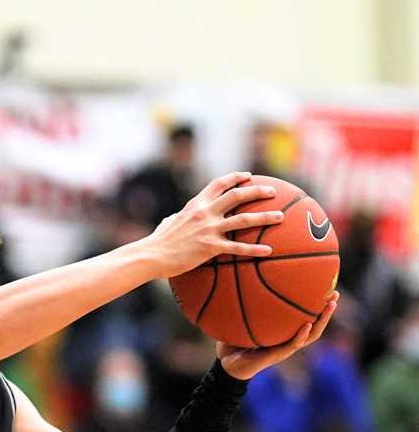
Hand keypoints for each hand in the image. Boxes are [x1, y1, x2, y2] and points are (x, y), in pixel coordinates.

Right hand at [147, 172, 282, 277]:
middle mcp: (205, 213)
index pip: (219, 184)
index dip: (236, 177)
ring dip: (264, 217)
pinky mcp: (210, 247)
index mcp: (196, 204)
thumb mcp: (169, 222)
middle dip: (257, 191)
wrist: (151, 255)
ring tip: (280, 217)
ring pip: (243, 220)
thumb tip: (178, 217)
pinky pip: (237, 247)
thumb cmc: (158, 241)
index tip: (249, 176)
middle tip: (273, 192)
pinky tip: (268, 251)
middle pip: (237, 196)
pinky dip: (254, 249)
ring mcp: (208, 229)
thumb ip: (179, 217)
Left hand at [216, 291, 337, 379]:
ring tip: (330, 305)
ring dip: (322, 321)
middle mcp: (288, 339)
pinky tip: (307, 325)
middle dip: (327, 310)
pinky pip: (293, 345)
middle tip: (335, 294)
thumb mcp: (241, 319)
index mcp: (284, 332)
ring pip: (311, 334)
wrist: (226, 365)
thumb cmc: (233, 341)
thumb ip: (247, 303)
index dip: (316, 305)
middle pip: (315, 324)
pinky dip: (301, 335)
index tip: (325, 288)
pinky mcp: (277, 356)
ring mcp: (285, 348)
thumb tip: (245, 277)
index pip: (306, 317)